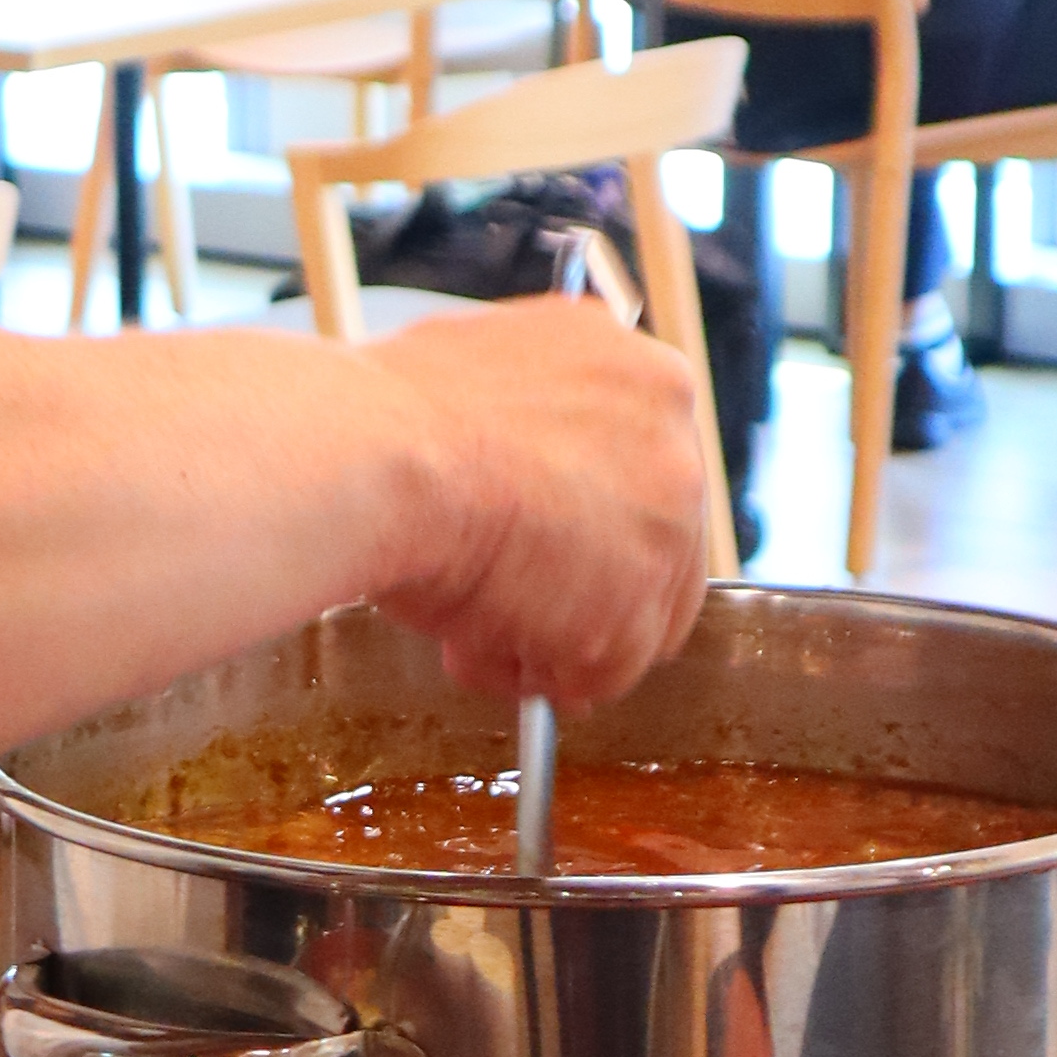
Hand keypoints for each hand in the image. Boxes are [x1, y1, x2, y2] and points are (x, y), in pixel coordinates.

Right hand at [362, 296, 713, 705]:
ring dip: (555, 634)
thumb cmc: (400, 417)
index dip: (588, 525)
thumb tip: (532, 480)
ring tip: (471, 629)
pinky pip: (602, 672)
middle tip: (504, 601)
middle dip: (577, 587)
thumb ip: (540, 423)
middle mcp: (677, 450)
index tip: (545, 546)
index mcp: (649, 380)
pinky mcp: (638, 611)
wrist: (378, 456)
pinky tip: (476, 648)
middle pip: (652, 551)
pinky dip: (541, 676)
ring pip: (629, 619)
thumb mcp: (493, 380)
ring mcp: (667, 534)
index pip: (649, 476)